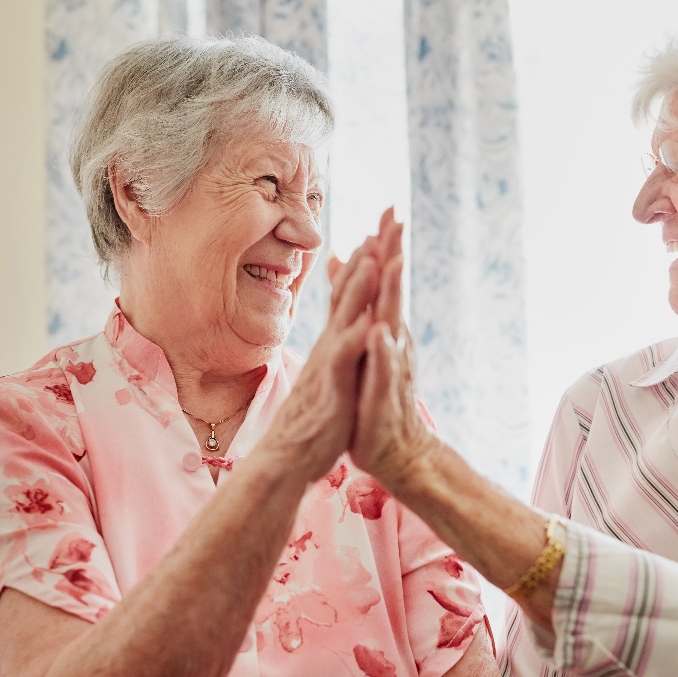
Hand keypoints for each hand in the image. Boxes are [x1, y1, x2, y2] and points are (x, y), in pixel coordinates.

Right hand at [252, 245, 380, 482]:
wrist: (290, 456)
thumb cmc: (317, 413)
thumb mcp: (331, 369)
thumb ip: (337, 337)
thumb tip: (347, 315)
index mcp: (337, 339)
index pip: (353, 290)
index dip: (368, 257)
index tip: (384, 225)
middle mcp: (332, 344)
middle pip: (351, 291)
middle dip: (370, 255)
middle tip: (387, 220)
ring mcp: (329, 365)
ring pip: (345, 320)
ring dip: (359, 289)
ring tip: (375, 258)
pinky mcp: (330, 390)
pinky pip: (343, 363)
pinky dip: (355, 342)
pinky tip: (369, 325)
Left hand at [347, 228, 438, 490]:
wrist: (394, 450)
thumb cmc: (373, 396)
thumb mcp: (361, 344)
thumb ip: (357, 302)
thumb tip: (347, 260)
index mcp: (383, 330)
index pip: (385, 281)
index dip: (386, 246)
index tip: (387, 208)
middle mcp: (391, 343)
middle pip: (392, 291)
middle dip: (394, 255)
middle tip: (397, 218)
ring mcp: (389, 369)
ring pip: (390, 325)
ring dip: (391, 295)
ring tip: (392, 263)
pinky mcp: (381, 396)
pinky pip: (382, 371)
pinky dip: (382, 351)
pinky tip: (379, 333)